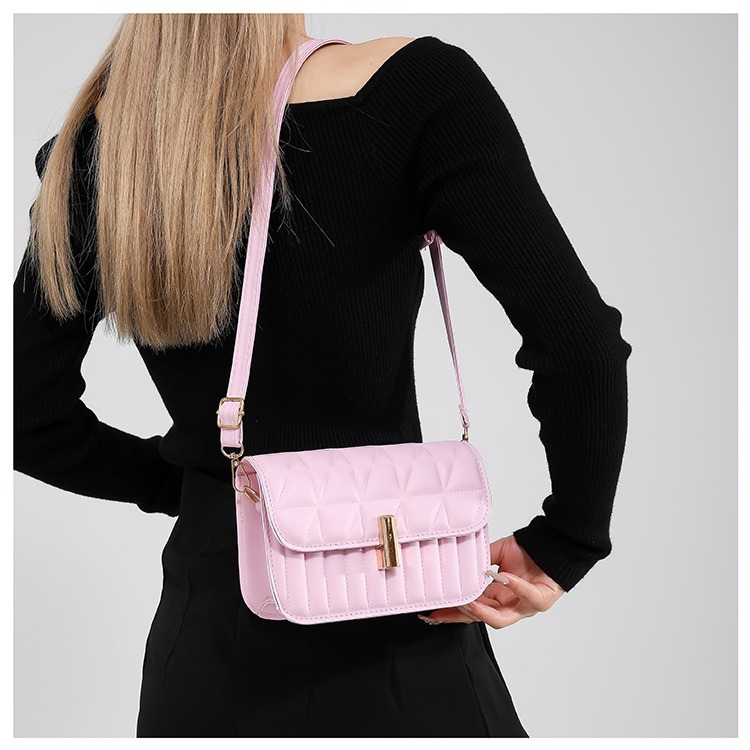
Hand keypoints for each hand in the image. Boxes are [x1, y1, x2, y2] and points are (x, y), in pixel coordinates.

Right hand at [418, 534, 564, 628]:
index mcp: (497, 596)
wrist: (552, 545)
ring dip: (483, 611)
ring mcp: (525, 606)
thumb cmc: (527, 551)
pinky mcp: (543, 600)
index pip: (472, 609)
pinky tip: (505, 578)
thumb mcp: (498, 553)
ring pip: (501, 618)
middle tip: (444, 610)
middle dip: (462, 616)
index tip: (434, 611)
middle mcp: (509, 605)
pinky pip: (529, 598)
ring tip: (469, 602)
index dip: (454, 612)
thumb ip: (480, 559)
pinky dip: (517, 588)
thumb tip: (459, 559)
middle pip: (482, 619)